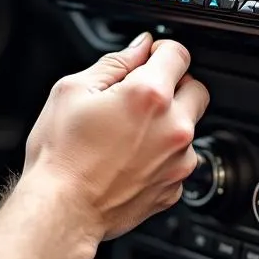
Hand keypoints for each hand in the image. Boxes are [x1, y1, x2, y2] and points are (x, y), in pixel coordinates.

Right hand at [22, 33, 209, 244]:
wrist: (62, 210)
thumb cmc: (62, 155)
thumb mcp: (73, 90)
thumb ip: (114, 62)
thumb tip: (139, 48)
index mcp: (149, 95)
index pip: (178, 54)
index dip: (161, 50)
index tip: (149, 58)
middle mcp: (173, 126)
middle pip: (196, 88)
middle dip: (173, 85)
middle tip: (140, 95)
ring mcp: (178, 160)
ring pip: (188, 126)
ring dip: (167, 122)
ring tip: (127, 133)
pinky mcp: (174, 187)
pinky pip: (178, 160)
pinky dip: (161, 155)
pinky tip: (129, 158)